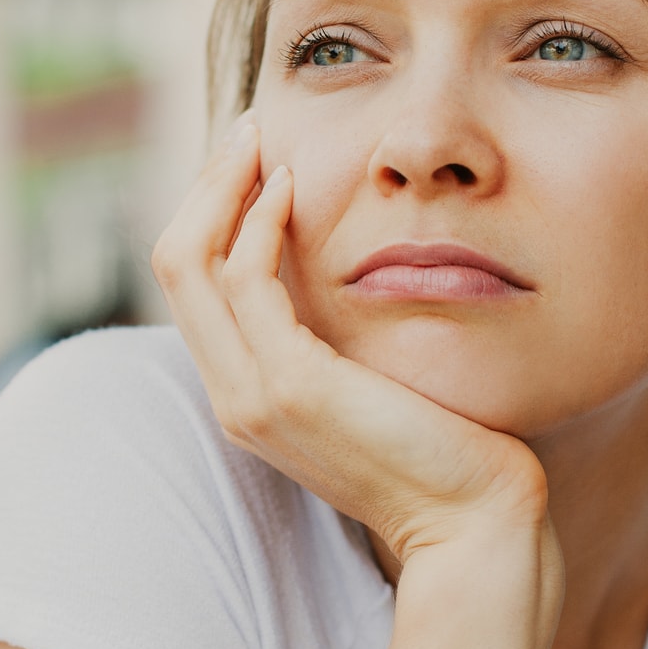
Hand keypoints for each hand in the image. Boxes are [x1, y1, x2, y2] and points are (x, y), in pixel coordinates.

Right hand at [150, 117, 549, 563]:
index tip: (253, 161)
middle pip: (176, 264)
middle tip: (247, 130)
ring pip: (190, 263)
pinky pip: (245, 279)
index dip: (212, 213)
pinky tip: (291, 185)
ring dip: (221, 188)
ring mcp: (253, 395)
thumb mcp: (372, 380)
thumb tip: (345, 271)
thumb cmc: (443, 445)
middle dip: (205, 187)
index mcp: (249, 392)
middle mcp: (235, 396)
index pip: (195, 284)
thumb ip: (338, 337)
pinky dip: (258, 221)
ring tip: (261, 139)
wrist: (471, 518)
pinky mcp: (288, 386)